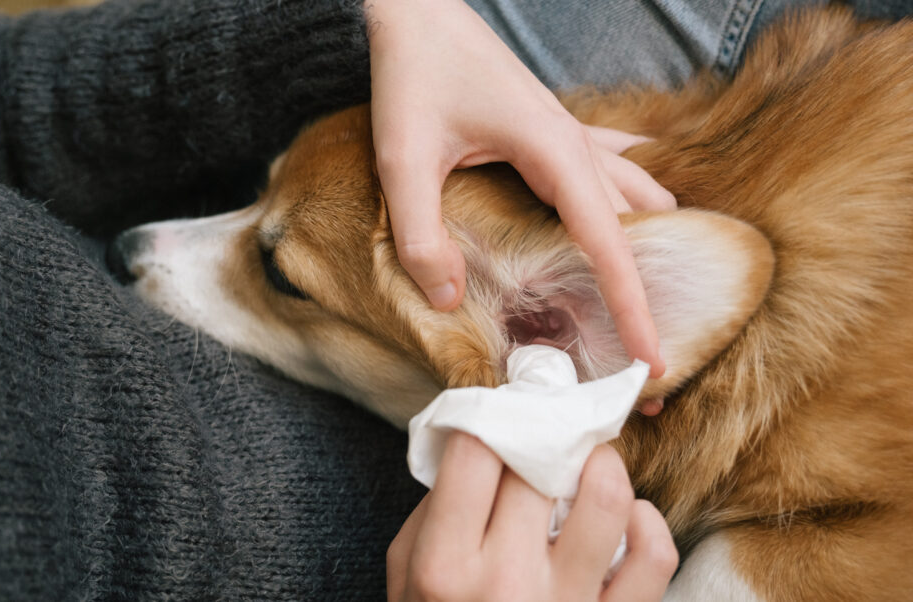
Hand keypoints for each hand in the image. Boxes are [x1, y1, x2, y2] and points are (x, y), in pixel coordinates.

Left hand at [366, 0, 673, 377]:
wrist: (418, 13)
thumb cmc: (412, 76)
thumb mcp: (403, 160)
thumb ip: (422, 234)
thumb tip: (450, 300)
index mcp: (552, 152)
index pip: (609, 242)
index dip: (633, 306)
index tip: (654, 359)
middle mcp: (576, 144)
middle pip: (636, 225)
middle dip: (650, 287)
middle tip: (650, 350)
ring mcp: (572, 133)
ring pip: (636, 193)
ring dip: (649, 243)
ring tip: (650, 297)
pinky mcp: (556, 130)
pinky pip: (614, 164)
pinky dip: (630, 200)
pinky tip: (640, 215)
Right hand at [386, 433, 677, 600]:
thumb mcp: (405, 576)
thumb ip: (432, 509)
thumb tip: (478, 442)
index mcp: (444, 566)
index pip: (475, 451)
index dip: (493, 417)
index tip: (505, 415)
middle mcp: (505, 583)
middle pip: (539, 464)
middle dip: (548, 432)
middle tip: (551, 426)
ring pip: (606, 497)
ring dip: (601, 462)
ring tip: (589, 460)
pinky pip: (654, 556)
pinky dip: (646, 521)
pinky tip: (625, 516)